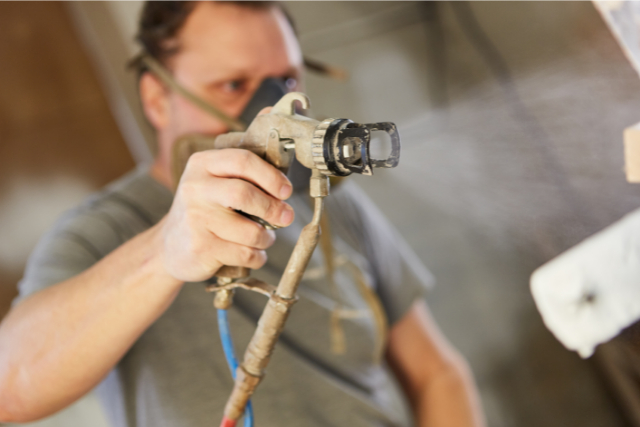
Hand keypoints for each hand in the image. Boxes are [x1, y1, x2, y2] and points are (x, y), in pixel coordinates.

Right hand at [160, 149, 293, 281]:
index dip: (271, 176)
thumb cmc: (205, 211)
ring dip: (266, 238)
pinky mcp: (201, 248)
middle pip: (245, 194)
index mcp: (202, 164)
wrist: (169, 247)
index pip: (243, 161)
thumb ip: (244, 178)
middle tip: (286, 217)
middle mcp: (195, 188)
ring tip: (264, 238)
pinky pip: (245, 254)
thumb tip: (285, 189)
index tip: (286, 191)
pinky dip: (257, 257)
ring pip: (250, 231)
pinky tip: (252, 254)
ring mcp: (196, 219)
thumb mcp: (215, 184)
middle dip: (273, 208)